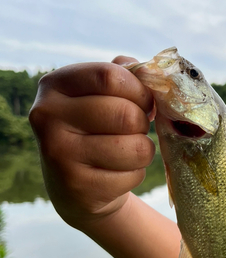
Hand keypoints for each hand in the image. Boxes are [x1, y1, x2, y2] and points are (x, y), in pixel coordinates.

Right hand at [29, 57, 154, 230]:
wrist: (76, 187)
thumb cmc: (95, 131)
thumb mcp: (99, 97)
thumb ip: (122, 76)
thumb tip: (146, 70)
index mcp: (54, 85)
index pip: (109, 76)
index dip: (139, 90)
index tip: (144, 102)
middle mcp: (48, 117)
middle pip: (125, 114)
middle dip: (142, 123)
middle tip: (135, 130)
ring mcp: (59, 154)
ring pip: (135, 147)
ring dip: (143, 151)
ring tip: (128, 152)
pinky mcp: (77, 186)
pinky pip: (132, 175)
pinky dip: (135, 175)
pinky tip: (116, 174)